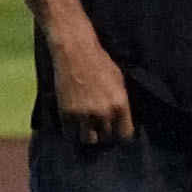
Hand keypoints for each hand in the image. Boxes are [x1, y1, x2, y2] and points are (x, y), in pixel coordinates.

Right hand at [40, 28, 133, 142]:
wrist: (75, 52)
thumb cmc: (100, 62)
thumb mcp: (119, 82)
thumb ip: (121, 102)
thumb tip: (122, 118)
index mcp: (120, 104)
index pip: (125, 134)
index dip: (121, 133)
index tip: (117, 130)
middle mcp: (103, 112)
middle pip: (107, 138)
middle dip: (105, 132)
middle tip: (100, 125)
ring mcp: (83, 114)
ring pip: (89, 139)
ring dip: (88, 134)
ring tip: (87, 126)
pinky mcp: (66, 112)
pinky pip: (70, 133)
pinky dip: (72, 130)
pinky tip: (73, 122)